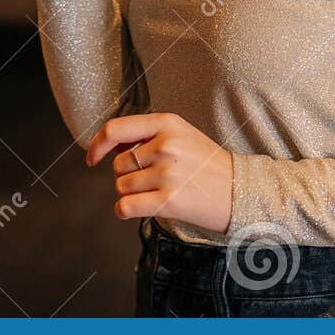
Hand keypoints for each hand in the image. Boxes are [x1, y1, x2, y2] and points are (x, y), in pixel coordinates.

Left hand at [86, 112, 232, 232]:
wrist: (242, 190)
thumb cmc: (209, 165)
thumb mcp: (182, 135)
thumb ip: (148, 136)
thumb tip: (109, 145)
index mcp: (167, 123)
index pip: (116, 128)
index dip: (97, 144)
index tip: (92, 158)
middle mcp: (165, 145)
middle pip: (118, 165)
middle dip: (127, 176)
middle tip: (153, 180)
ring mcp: (167, 173)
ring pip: (121, 187)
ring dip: (131, 194)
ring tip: (157, 193)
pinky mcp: (168, 200)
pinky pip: (125, 206)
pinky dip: (124, 211)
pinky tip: (138, 209)